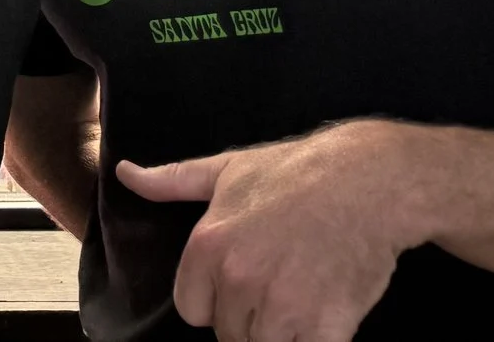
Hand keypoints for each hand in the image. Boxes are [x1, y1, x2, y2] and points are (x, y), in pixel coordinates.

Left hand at [118, 122, 424, 341]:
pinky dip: (313, 341)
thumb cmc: (294, 172)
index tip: (242, 281)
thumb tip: (124, 174)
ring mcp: (283, 306)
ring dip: (282, 333)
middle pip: (230, 333)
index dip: (216, 300)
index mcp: (208, 248)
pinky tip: (324, 318)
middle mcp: (239, 281)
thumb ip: (171, 181)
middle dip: (251, 318)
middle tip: (280, 284)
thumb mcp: (226, 169)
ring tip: (301, 299)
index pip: (192, 310)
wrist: (368, 181)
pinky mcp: (327, 326)